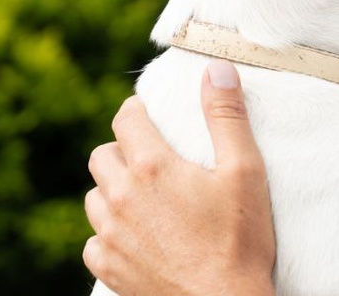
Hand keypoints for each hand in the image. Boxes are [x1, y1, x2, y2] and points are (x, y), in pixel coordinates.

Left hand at [84, 61, 275, 295]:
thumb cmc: (240, 240)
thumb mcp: (244, 170)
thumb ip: (226, 115)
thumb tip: (215, 69)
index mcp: (152, 166)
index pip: (126, 118)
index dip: (139, 111)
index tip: (153, 116)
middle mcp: (121, 196)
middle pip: (103, 155)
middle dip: (124, 149)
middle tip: (154, 159)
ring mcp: (110, 235)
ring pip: (94, 197)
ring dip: (114, 190)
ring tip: (146, 198)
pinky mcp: (108, 268)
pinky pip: (94, 241)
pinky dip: (110, 234)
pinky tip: (138, 237)